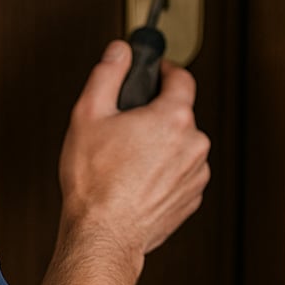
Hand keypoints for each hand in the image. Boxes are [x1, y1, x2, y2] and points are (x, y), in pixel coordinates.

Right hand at [59, 40, 210, 255]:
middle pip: (179, 114)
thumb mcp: (88, 114)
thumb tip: (119, 51)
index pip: (182, 78)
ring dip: (160, 146)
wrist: (103, 233)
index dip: (166, 71)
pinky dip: (163, 172)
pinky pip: (180, 173)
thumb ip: (107, 73)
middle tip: (123, 127)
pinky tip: (135, 180)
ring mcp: (196, 174)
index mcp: (173, 117)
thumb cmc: (94, 180)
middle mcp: (193, 144)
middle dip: (154, 115)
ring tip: (126, 160)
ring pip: (180, 145)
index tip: (156, 73)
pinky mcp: (191, 198)